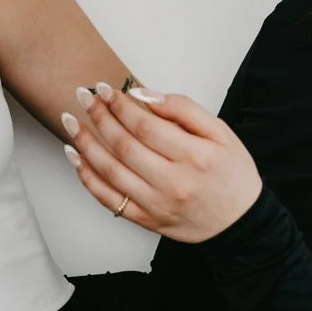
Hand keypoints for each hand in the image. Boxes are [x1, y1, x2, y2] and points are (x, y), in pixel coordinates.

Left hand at [59, 83, 262, 243]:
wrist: (241, 223)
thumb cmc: (232, 174)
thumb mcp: (221, 132)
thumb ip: (183, 110)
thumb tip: (143, 95)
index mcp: (195, 157)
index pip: (145, 126)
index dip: (119, 105)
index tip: (103, 88)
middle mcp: (173, 183)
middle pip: (124, 146)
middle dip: (98, 117)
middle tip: (82, 96)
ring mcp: (157, 205)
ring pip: (110, 172)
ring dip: (85, 144)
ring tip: (70, 121)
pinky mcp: (147, 220)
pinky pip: (109, 199)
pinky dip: (87, 178)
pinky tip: (75, 157)